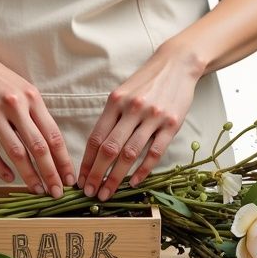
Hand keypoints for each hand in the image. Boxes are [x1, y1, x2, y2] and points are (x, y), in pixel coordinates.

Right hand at [0, 31, 75, 198]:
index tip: (69, 178)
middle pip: (38, 146)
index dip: (63, 159)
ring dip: (28, 175)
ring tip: (37, 190)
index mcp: (31, 97)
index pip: (53, 134)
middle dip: (51, 173)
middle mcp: (14, 105)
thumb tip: (50, 144)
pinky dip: (0, 167)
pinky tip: (9, 177)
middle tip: (57, 193)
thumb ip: (35, 113)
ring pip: (15, 151)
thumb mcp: (21, 87)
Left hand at [78, 42, 205, 200]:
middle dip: (96, 174)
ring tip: (107, 192)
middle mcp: (132, 109)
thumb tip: (96, 149)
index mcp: (115, 101)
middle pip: (110, 148)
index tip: (80, 179)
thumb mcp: (122, 92)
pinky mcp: (172, 124)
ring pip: (130, 154)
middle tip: (90, 193)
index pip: (96, 137)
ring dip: (116, 177)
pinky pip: (154, 152)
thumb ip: (111, 117)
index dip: (86, 161)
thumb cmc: (146, 82)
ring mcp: (153, 117)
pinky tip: (133, 182)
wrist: (177, 64)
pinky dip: (142, 170)